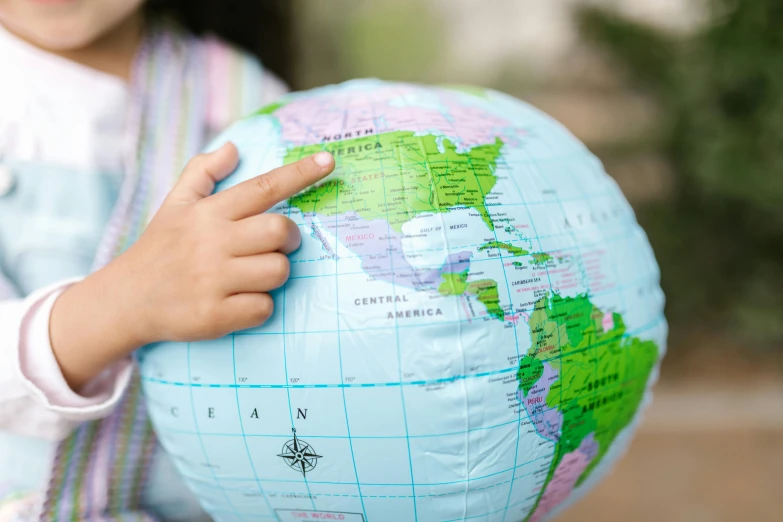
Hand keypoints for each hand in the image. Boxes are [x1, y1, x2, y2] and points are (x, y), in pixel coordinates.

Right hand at [49, 143, 334, 390]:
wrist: (124, 300)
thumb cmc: (159, 248)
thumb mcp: (174, 205)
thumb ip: (202, 172)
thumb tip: (234, 147)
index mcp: (208, 213)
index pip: (263, 187)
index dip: (299, 174)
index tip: (327, 161)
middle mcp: (212, 242)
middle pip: (281, 231)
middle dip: (289, 238)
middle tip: (278, 244)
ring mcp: (213, 280)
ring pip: (278, 271)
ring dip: (274, 274)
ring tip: (252, 275)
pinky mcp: (214, 315)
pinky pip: (264, 307)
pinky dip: (259, 306)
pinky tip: (239, 301)